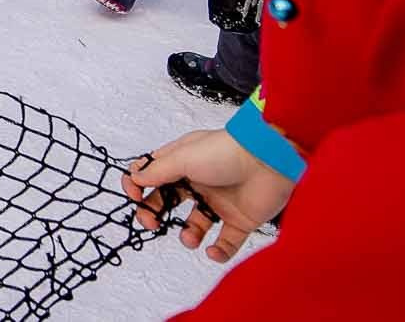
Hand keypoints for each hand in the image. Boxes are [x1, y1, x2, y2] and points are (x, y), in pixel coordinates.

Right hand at [122, 128, 295, 264]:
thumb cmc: (224, 152)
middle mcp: (198, 182)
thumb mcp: (183, 157)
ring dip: (188, 235)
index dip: (138, 185)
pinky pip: (226, 242)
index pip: (152, 175)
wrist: (270, 160)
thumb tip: (134, 178)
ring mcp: (219, 202)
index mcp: (182, 162)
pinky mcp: (240, 220)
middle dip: (154, 214)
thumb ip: (157, 171)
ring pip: (195, 225)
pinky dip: (218, 252)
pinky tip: (212, 250)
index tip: (134, 197)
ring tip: (190, 238)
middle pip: (168, 202)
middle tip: (151, 224)